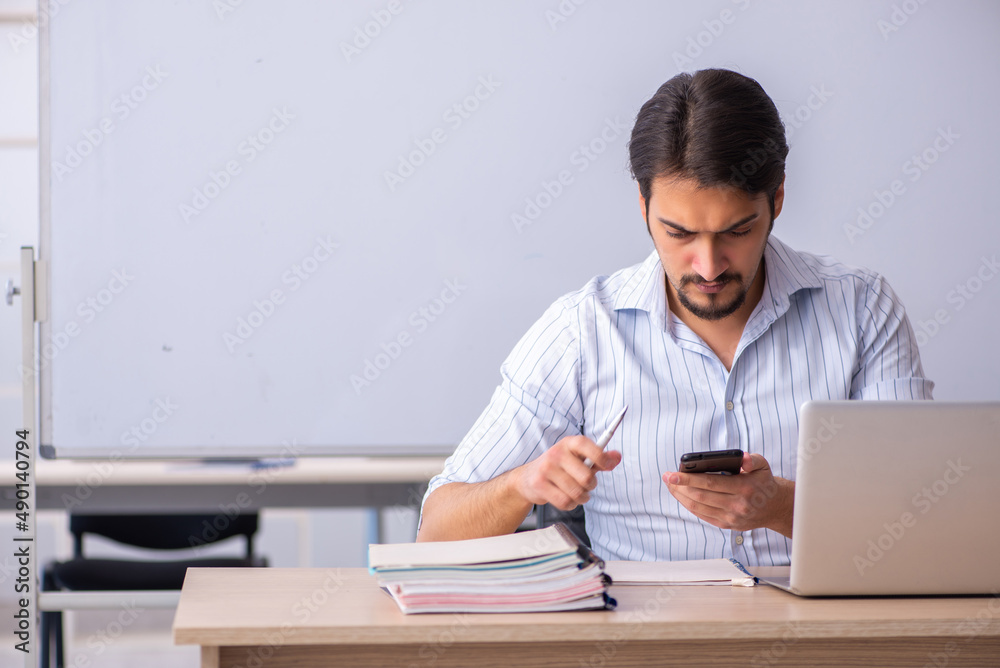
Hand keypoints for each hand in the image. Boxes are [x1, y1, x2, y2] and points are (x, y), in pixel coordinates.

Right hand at [513, 435, 621, 510]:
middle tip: (586, 485)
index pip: (585, 445)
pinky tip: (566, 498)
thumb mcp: (579, 459)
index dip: (600, 456)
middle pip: (585, 476)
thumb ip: (599, 459)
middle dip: (591, 485)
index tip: (608, 465)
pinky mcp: (539, 485)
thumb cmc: (559, 468)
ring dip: (582, 497)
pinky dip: (571, 504)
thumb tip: (617, 457)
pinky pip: (565, 502)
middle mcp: (556, 453)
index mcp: (568, 443)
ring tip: (577, 493)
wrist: (528, 478)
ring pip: (576, 492)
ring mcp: (546, 469)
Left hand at [663, 452, 793, 536]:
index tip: (672, 474)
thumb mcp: (762, 465)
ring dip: (681, 496)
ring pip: (699, 507)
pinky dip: (689, 505)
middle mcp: (737, 505)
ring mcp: (731, 517)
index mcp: (743, 488)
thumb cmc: (763, 482)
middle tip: (666, 477)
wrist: (775, 507)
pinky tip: (682, 496)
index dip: (689, 479)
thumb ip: (752, 459)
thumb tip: (743, 459)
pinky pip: (703, 515)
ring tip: (671, 486)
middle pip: (700, 496)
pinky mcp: (727, 524)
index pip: (710, 483)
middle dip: (679, 487)